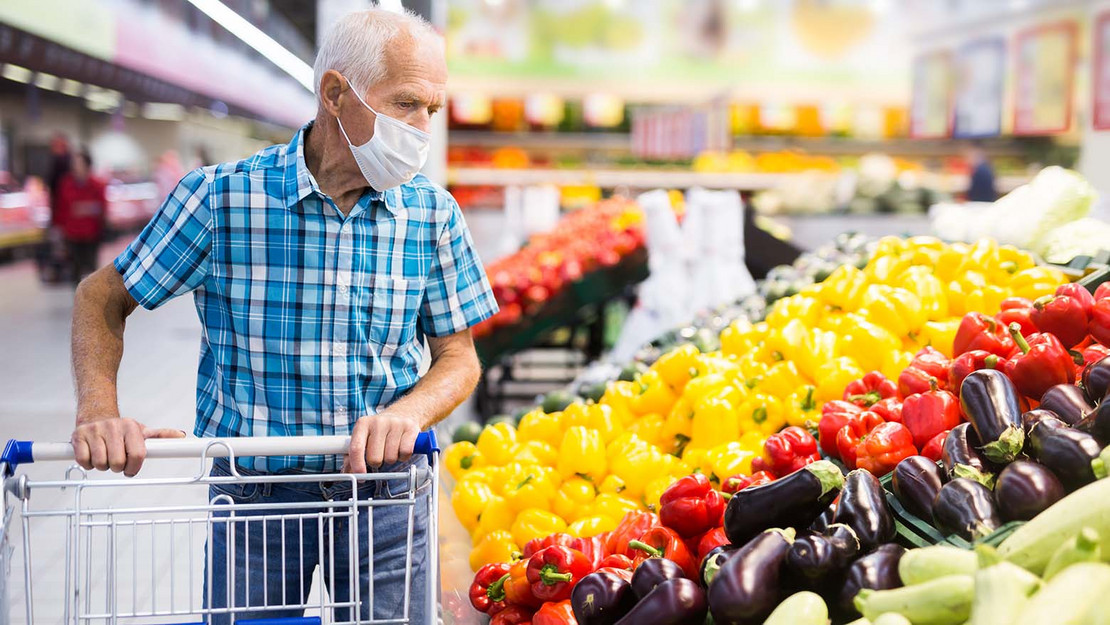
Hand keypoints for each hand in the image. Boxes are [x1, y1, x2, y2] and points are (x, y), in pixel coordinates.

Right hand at [71, 417, 185, 476]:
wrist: (96, 414)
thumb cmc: (120, 428)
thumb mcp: (142, 431)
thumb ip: (161, 436)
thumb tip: (181, 436)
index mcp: (131, 427)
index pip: (137, 455)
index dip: (133, 468)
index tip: (130, 469)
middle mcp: (113, 427)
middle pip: (117, 463)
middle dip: (117, 467)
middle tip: (116, 461)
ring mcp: (94, 431)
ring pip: (99, 463)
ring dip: (102, 466)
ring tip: (105, 456)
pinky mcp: (78, 436)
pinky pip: (83, 461)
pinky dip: (87, 464)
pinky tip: (92, 455)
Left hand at [344, 412, 421, 472]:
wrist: (402, 414)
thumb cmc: (379, 431)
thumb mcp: (364, 438)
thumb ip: (353, 456)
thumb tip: (347, 472)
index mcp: (363, 423)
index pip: (356, 448)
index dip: (357, 465)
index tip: (360, 476)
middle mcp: (378, 421)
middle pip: (374, 458)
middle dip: (376, 462)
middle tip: (379, 455)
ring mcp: (395, 423)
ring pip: (390, 458)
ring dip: (391, 459)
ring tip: (391, 449)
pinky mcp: (410, 427)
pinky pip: (405, 453)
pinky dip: (404, 456)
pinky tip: (401, 448)